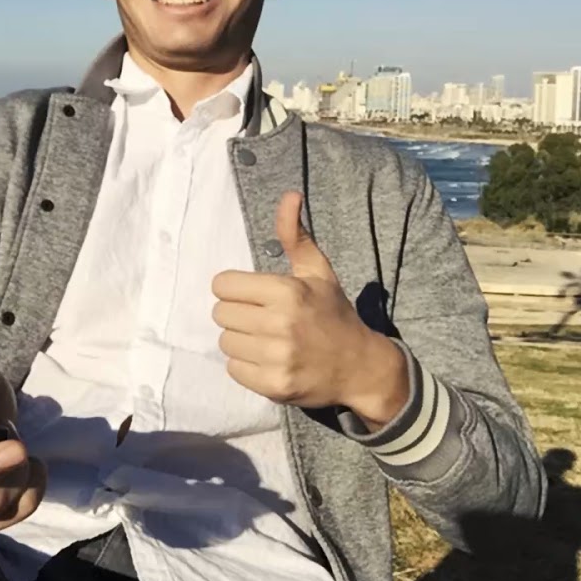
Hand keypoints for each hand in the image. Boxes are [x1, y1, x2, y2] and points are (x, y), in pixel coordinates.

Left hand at [211, 191, 408, 426]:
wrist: (360, 366)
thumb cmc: (333, 313)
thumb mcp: (317, 271)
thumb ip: (294, 235)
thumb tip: (289, 195)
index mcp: (287, 291)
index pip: (223, 285)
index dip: (235, 289)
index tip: (254, 296)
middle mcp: (281, 324)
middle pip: (220, 314)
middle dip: (237, 314)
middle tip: (260, 318)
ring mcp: (277, 358)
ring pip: (225, 342)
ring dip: (240, 340)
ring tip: (266, 340)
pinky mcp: (274, 385)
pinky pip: (233, 369)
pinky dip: (246, 365)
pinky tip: (268, 359)